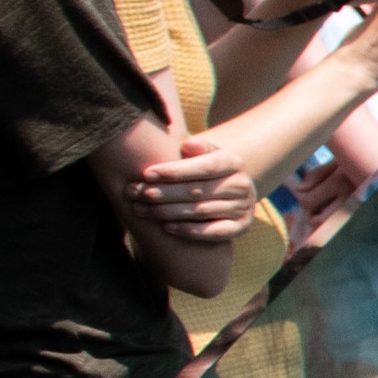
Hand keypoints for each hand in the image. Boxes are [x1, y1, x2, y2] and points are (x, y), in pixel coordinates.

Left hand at [136, 136, 259, 244]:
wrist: (230, 190)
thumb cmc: (204, 170)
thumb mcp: (203, 153)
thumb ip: (194, 148)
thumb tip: (187, 145)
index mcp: (233, 162)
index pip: (205, 167)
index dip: (175, 171)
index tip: (147, 174)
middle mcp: (241, 185)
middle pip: (198, 191)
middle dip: (163, 193)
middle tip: (135, 193)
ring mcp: (242, 207)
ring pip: (200, 211)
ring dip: (167, 212)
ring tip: (140, 209)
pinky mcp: (240, 227)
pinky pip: (214, 232)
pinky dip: (189, 230)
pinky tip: (166, 227)